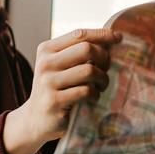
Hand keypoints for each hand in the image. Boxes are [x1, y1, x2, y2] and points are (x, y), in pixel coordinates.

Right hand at [3, 27, 121, 153]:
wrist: (36, 119)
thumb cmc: (56, 89)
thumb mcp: (60, 66)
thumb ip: (77, 52)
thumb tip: (111, 38)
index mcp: (46, 50)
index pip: (79, 34)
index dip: (102, 34)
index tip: (118, 37)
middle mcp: (45, 64)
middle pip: (86, 49)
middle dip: (103, 58)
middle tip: (106, 69)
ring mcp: (48, 83)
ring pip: (89, 71)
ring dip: (102, 78)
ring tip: (101, 85)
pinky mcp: (55, 101)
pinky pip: (86, 91)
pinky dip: (95, 94)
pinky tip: (93, 97)